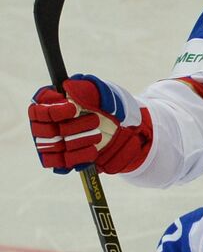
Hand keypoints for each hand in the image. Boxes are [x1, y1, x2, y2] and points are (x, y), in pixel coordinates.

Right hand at [29, 75, 151, 173]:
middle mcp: (44, 125)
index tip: (74, 109)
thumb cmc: (102, 103)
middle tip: (94, 120)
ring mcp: (50, 143)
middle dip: (73, 127)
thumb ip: (83, 87)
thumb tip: (67, 87)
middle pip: (46, 131)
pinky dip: (79, 157)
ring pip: (54, 148)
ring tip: (97, 134)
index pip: (37, 111)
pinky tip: (93, 149)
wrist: (117, 125)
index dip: (55, 112)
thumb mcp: (97, 91)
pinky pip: (60, 164)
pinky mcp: (60, 159)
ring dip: (79, 141)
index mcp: (47, 106)